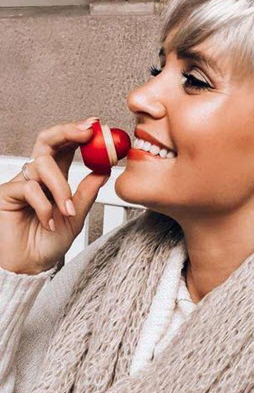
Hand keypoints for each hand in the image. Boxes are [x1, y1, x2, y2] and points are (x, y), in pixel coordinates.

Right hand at [0, 118, 109, 274]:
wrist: (31, 266)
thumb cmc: (50, 242)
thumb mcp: (76, 216)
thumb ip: (87, 193)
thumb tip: (104, 170)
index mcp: (56, 178)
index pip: (65, 147)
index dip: (78, 133)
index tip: (96, 126)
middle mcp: (37, 176)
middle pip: (47, 140)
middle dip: (68, 132)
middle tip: (87, 132)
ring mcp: (21, 183)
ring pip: (43, 166)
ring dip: (61, 188)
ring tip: (68, 211)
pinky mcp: (6, 194)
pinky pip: (29, 188)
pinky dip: (44, 205)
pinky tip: (48, 220)